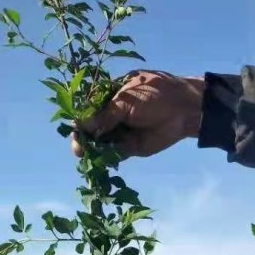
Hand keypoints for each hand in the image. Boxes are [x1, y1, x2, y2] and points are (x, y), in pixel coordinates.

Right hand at [71, 71, 203, 158]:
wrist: (183, 110)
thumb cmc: (155, 95)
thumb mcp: (125, 101)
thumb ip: (104, 115)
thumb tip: (80, 124)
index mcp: (110, 97)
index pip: (88, 109)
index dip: (79, 118)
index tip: (72, 126)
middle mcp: (113, 115)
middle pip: (91, 128)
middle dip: (82, 136)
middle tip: (77, 144)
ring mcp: (120, 132)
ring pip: (100, 143)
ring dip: (90, 148)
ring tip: (83, 152)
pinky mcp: (129, 148)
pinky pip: (112, 154)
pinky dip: (103, 158)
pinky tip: (96, 159)